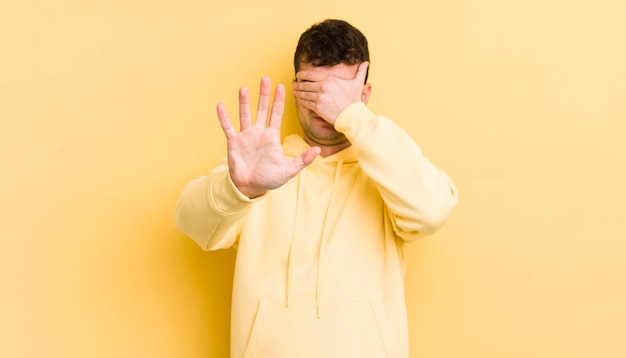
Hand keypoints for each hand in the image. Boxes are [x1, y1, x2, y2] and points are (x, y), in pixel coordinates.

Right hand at [217, 77, 320, 197]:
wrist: (251, 187)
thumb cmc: (270, 179)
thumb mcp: (289, 170)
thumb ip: (303, 160)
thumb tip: (318, 150)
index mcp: (271, 137)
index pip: (276, 114)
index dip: (279, 100)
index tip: (282, 86)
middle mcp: (259, 133)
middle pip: (262, 109)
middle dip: (264, 94)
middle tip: (265, 78)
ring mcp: (246, 136)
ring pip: (244, 114)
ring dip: (244, 102)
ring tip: (244, 88)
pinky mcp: (234, 143)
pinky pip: (228, 127)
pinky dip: (223, 117)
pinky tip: (220, 105)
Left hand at [292, 61, 368, 123]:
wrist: (352, 115)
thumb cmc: (354, 100)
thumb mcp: (358, 83)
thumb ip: (360, 72)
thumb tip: (366, 62)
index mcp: (330, 79)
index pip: (311, 74)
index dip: (302, 75)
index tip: (298, 76)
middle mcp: (323, 86)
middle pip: (304, 83)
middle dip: (297, 84)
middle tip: (294, 84)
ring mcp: (319, 97)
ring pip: (303, 93)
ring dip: (297, 92)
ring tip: (294, 91)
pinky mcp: (317, 107)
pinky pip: (305, 102)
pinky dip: (300, 100)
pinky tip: (298, 99)